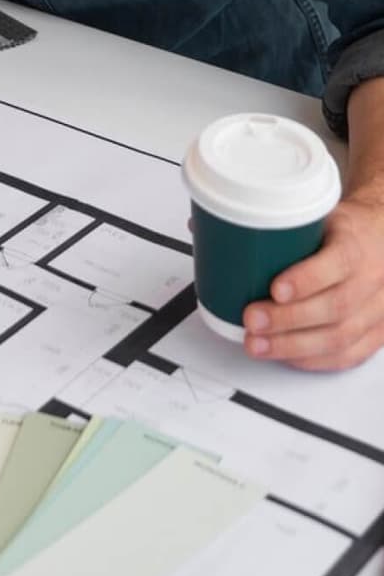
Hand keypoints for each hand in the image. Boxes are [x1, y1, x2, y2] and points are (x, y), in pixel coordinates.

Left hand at [242, 191, 383, 369]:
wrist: (381, 240)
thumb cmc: (344, 229)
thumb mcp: (317, 214)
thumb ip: (270, 223)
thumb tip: (208, 224)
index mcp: (356, 244)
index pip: (338, 262)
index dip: (306, 279)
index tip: (274, 288)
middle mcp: (370, 279)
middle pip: (335, 307)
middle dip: (288, 319)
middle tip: (252, 319)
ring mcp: (375, 310)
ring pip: (339, 337)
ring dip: (293, 346)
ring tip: (257, 343)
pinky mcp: (373, 334)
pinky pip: (346, 356)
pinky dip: (312, 360)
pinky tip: (286, 355)